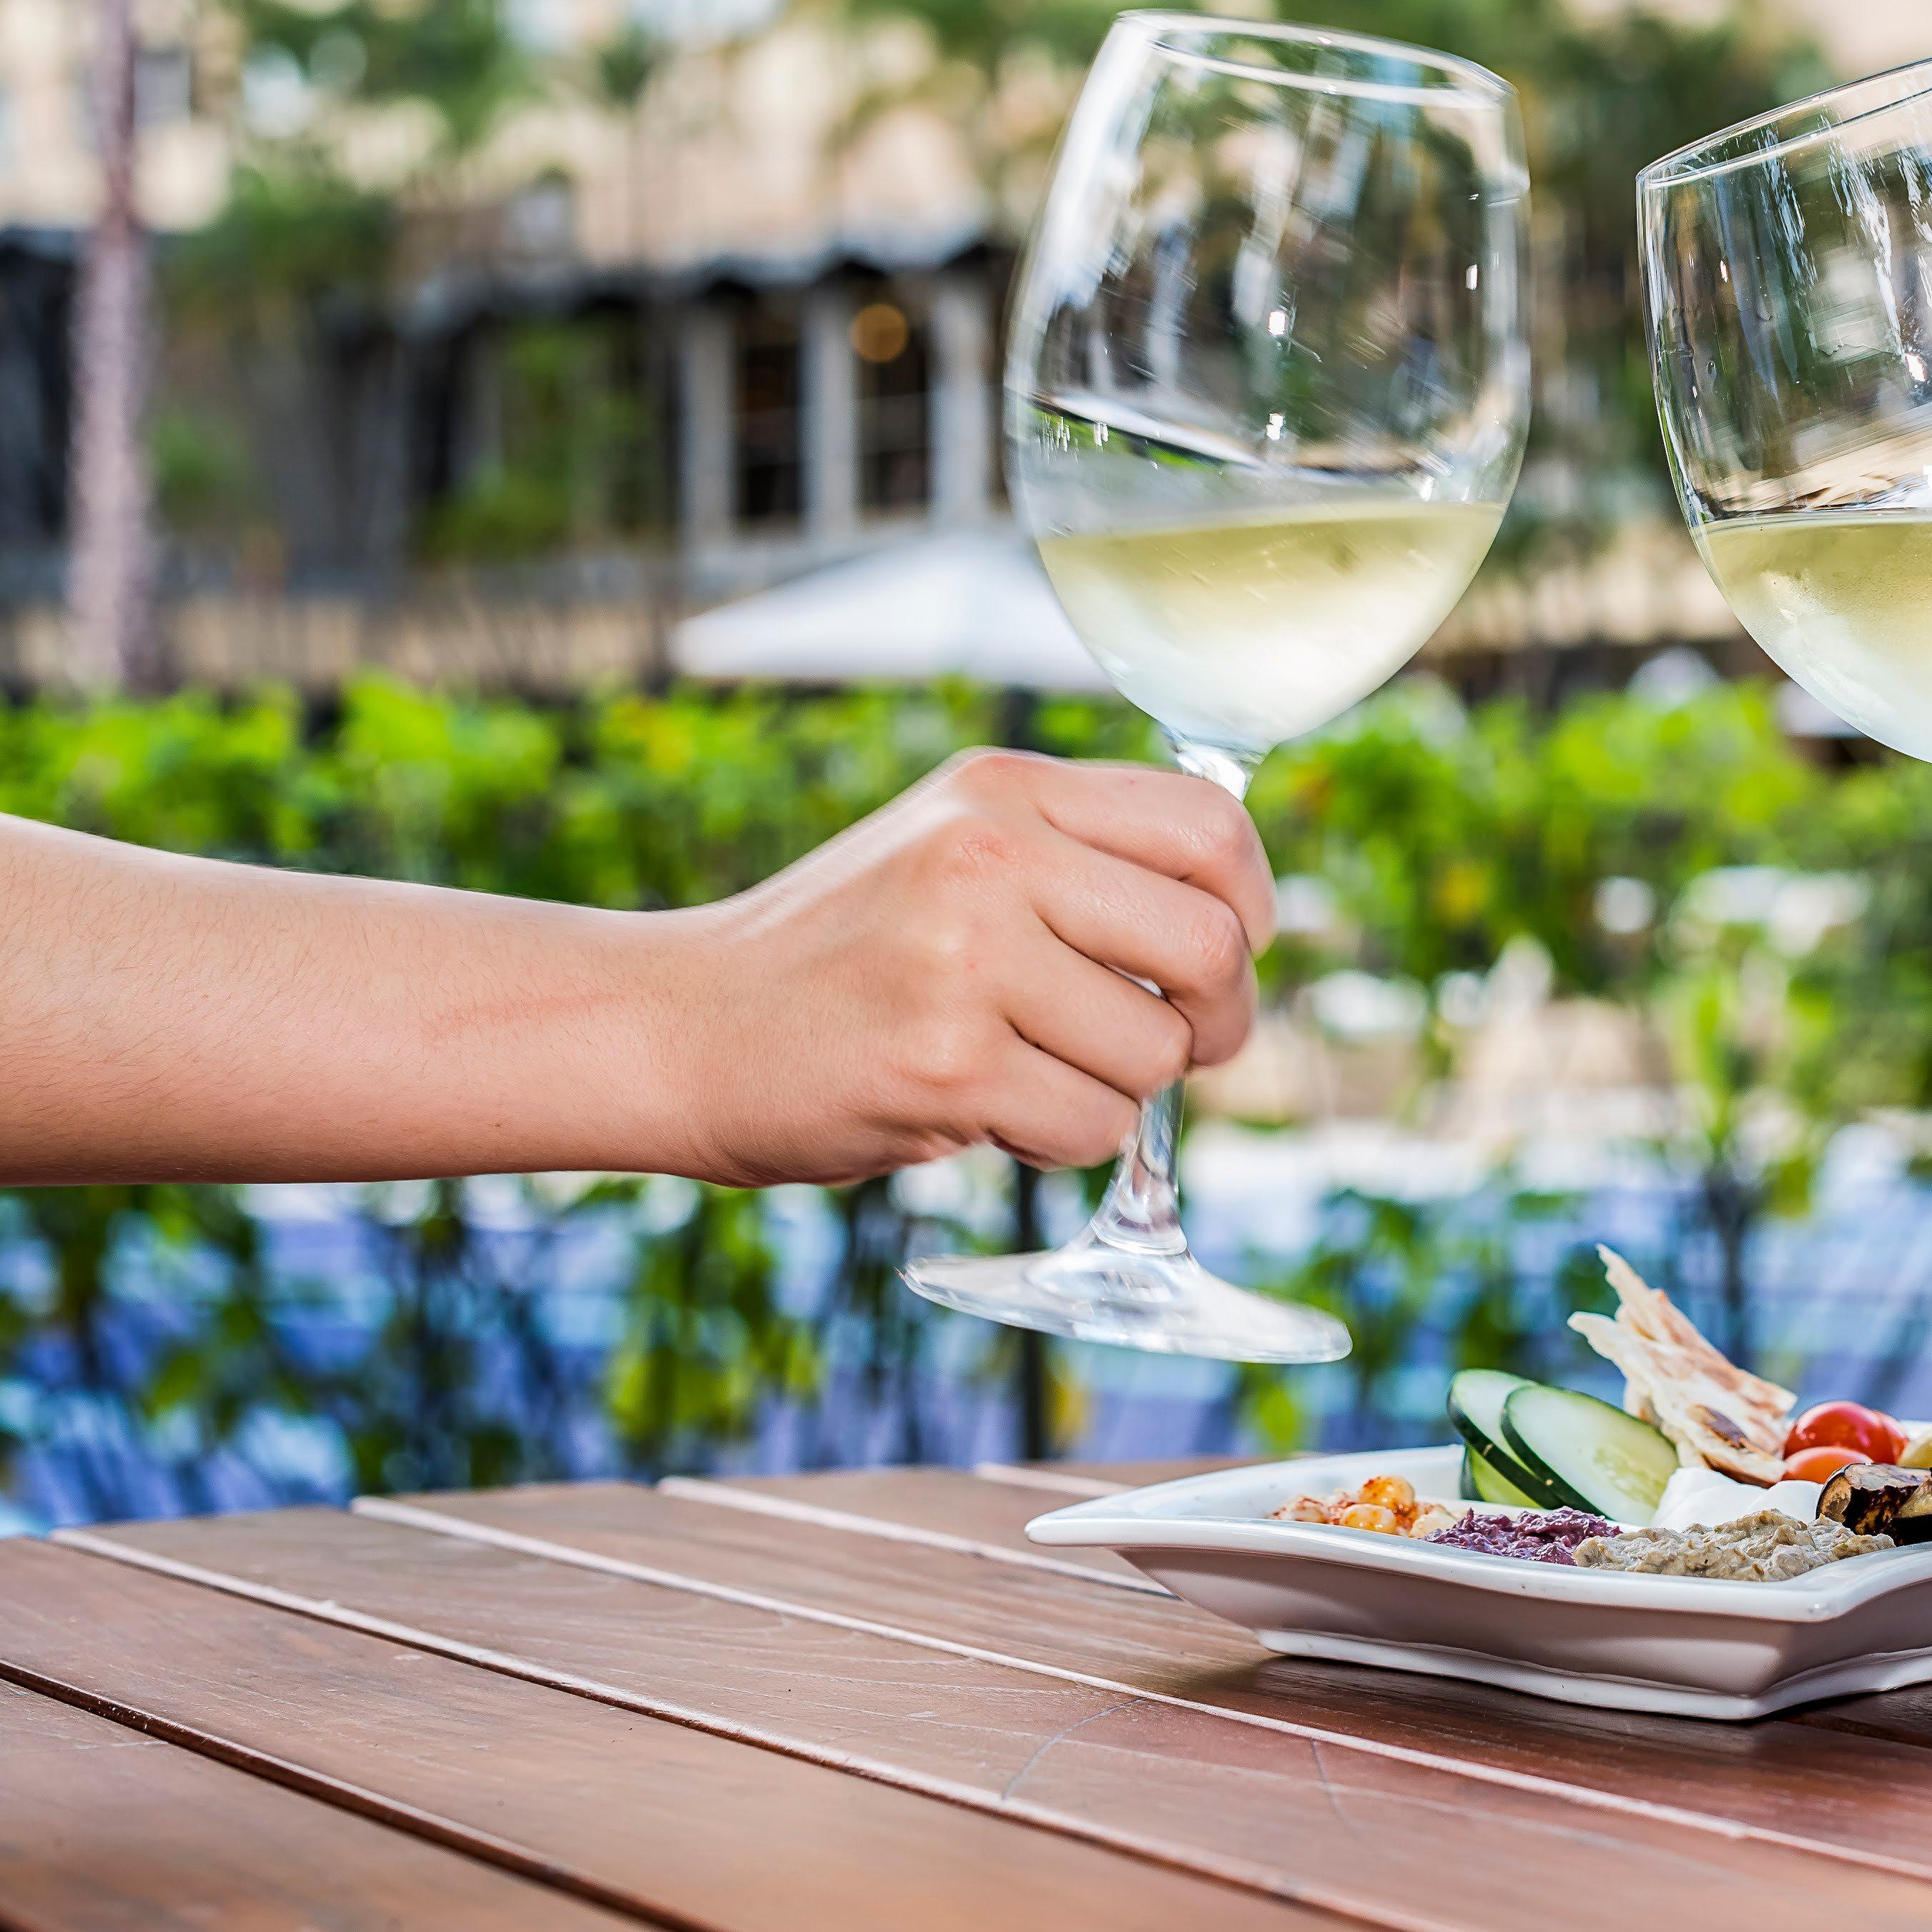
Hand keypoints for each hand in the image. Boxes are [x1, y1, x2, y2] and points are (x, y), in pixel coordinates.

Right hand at [662, 749, 1272, 1184]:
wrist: (683, 1024)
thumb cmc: (843, 951)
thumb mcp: (955, 849)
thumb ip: (1081, 860)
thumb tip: (1234, 922)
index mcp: (1006, 792)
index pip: (1209, 831)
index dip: (1248, 907)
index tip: (1229, 953)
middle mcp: (990, 859)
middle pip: (1210, 949)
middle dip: (1217, 1022)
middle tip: (1175, 1048)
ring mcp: (966, 962)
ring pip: (1155, 1055)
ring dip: (1119, 1090)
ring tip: (1035, 1072)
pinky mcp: (945, 1067)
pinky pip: (1091, 1126)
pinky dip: (1063, 1139)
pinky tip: (992, 1111)